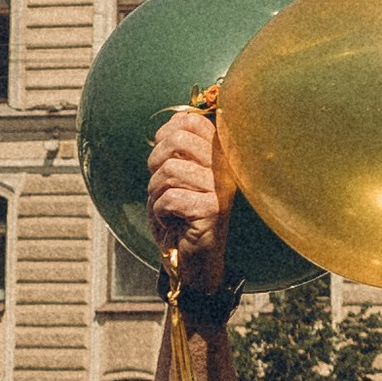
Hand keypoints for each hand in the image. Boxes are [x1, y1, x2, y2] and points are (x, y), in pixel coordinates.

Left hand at [146, 104, 228, 283]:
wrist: (190, 260)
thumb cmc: (180, 216)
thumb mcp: (175, 176)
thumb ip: (178, 148)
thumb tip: (175, 120)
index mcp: (220, 154)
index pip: (190, 122)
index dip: (165, 135)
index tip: (163, 159)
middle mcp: (226, 167)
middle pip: (176, 141)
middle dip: (155, 162)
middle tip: (160, 185)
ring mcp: (222, 188)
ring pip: (168, 171)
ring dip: (156, 193)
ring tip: (168, 208)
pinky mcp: (213, 209)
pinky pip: (169, 198)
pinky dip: (160, 212)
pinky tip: (173, 222)